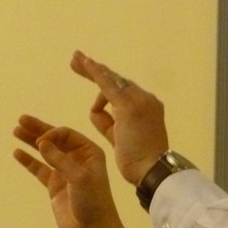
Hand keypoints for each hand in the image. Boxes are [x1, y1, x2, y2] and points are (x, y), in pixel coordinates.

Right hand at [13, 115, 144, 227]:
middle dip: (38, 129)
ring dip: (31, 142)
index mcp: (90, 152)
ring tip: (16, 130)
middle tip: (21, 119)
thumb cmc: (93, 202)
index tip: (41, 142)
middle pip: (55, 139)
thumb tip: (42, 142)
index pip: (67, 135)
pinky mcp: (55, 185)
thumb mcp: (79, 178)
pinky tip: (17, 152)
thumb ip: (60, 160)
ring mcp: (65, 172)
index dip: (52, 134)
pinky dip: (29, 161)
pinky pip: (39, 169)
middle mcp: (78, 159)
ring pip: (45, 152)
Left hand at [69, 50, 168, 184]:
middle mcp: (145, 98)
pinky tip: (85, 63)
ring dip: (92, 69)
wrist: (152, 169)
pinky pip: (109, 85)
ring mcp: (138, 100)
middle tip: (76, 59)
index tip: (89, 73)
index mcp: (146, 106)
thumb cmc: (138, 160)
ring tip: (74, 59)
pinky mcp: (129, 105)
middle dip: (95, 70)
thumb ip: (110, 122)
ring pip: (111, 79)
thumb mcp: (120, 138)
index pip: (121, 90)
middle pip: (116, 80)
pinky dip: (96, 73)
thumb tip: (96, 109)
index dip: (104, 81)